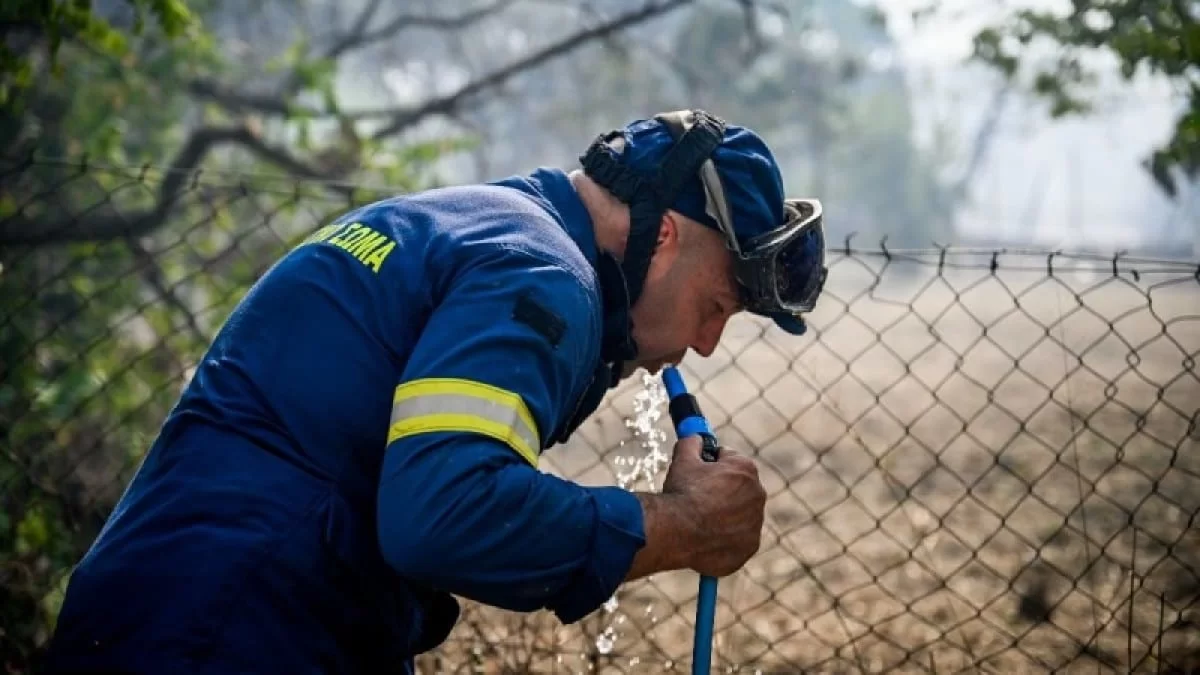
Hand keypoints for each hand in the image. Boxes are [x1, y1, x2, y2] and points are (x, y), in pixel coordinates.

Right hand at [660, 435, 766, 577]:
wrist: (677, 531)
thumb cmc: (682, 492)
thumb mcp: (683, 458)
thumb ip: (692, 442)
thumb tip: (694, 436)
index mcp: (745, 469)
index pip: (730, 460)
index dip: (711, 465)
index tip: (699, 472)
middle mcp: (758, 494)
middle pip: (738, 488)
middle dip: (721, 490)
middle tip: (697, 498)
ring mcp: (755, 522)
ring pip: (738, 514)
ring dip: (724, 515)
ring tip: (698, 519)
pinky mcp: (749, 546)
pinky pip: (737, 538)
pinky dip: (724, 538)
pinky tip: (704, 537)